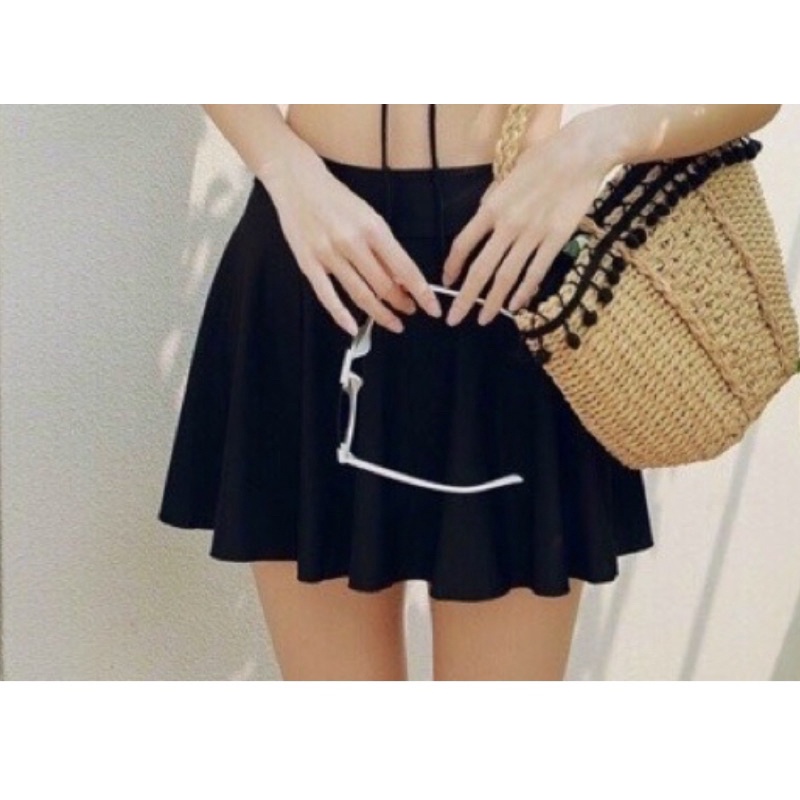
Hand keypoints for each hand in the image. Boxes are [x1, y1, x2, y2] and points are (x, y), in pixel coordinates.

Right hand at [261, 149, 443, 336]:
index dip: (422, 292)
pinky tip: (352, 328)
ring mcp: (328, 254)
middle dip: (401, 303)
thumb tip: (402, 279)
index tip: (432, 307)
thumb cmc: (336, 198)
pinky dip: (340, 315)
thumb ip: (384, 247)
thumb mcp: (369, 216)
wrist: (297, 181)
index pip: (405, 268)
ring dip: (380, 313)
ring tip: (393, 322)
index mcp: (373, 228)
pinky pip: (327, 296)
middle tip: (410, 311)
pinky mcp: (308, 263)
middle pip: (383, 285)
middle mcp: (352, 242)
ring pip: (360, 294)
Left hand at [440, 123, 614, 326]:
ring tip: (483, 319)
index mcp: (492, 207)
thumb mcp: (508, 176)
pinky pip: (535, 272)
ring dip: (492, 302)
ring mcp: (532, 234)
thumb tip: (482, 216)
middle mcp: (508, 224)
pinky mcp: (556, 239)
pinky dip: (523, 292)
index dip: (452, 267)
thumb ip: (493, 200)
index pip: (463, 245)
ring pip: (506, 277)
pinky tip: (515, 306)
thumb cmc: (544, 158)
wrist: (581, 152)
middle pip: (480, 270)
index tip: (447, 283)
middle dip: (465, 299)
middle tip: (454, 319)